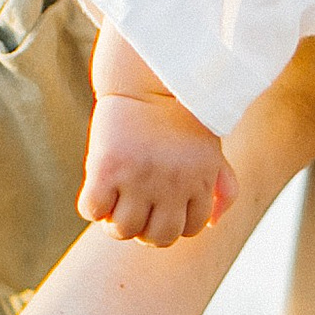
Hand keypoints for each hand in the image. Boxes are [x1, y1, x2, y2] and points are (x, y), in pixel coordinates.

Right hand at [78, 91, 236, 245]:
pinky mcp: (106, 168)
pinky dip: (92, 207)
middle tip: (134, 210)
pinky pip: (92, 210)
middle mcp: (172, 184)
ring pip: (123, 230)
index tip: (159, 207)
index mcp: (199, 181)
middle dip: (145, 231)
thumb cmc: (180, 116)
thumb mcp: (211, 150)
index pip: (190, 230)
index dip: (173, 222)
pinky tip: (98, 190)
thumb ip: (223, 186)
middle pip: (158, 238)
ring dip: (115, 222)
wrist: (147, 77)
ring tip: (115, 201)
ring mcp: (138, 177)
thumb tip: (213, 224)